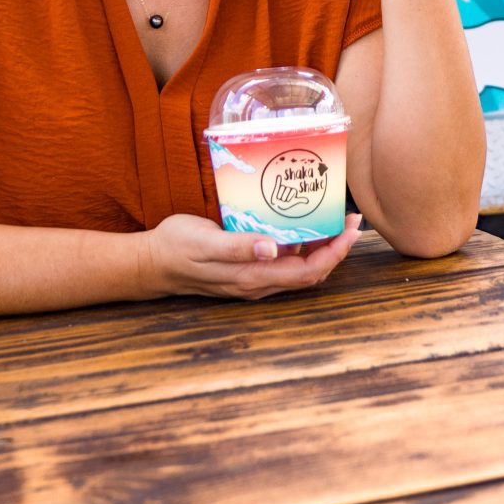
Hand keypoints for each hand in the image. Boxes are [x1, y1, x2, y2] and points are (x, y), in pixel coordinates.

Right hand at [138, 212, 362, 300]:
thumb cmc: (176, 248)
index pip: (307, 272)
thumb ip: (238, 247)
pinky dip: (301, 247)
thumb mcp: (204, 243)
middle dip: (336, 249)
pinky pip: (284, 264)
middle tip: (352, 220)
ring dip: (322, 248)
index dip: (334, 253)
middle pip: (310, 273)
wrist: (151, 264)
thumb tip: (273, 249)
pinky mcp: (246, 270)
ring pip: (299, 270)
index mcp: (252, 277)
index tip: (351, 230)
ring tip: (334, 219)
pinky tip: (301, 225)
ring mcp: (252, 279)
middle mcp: (257, 283)